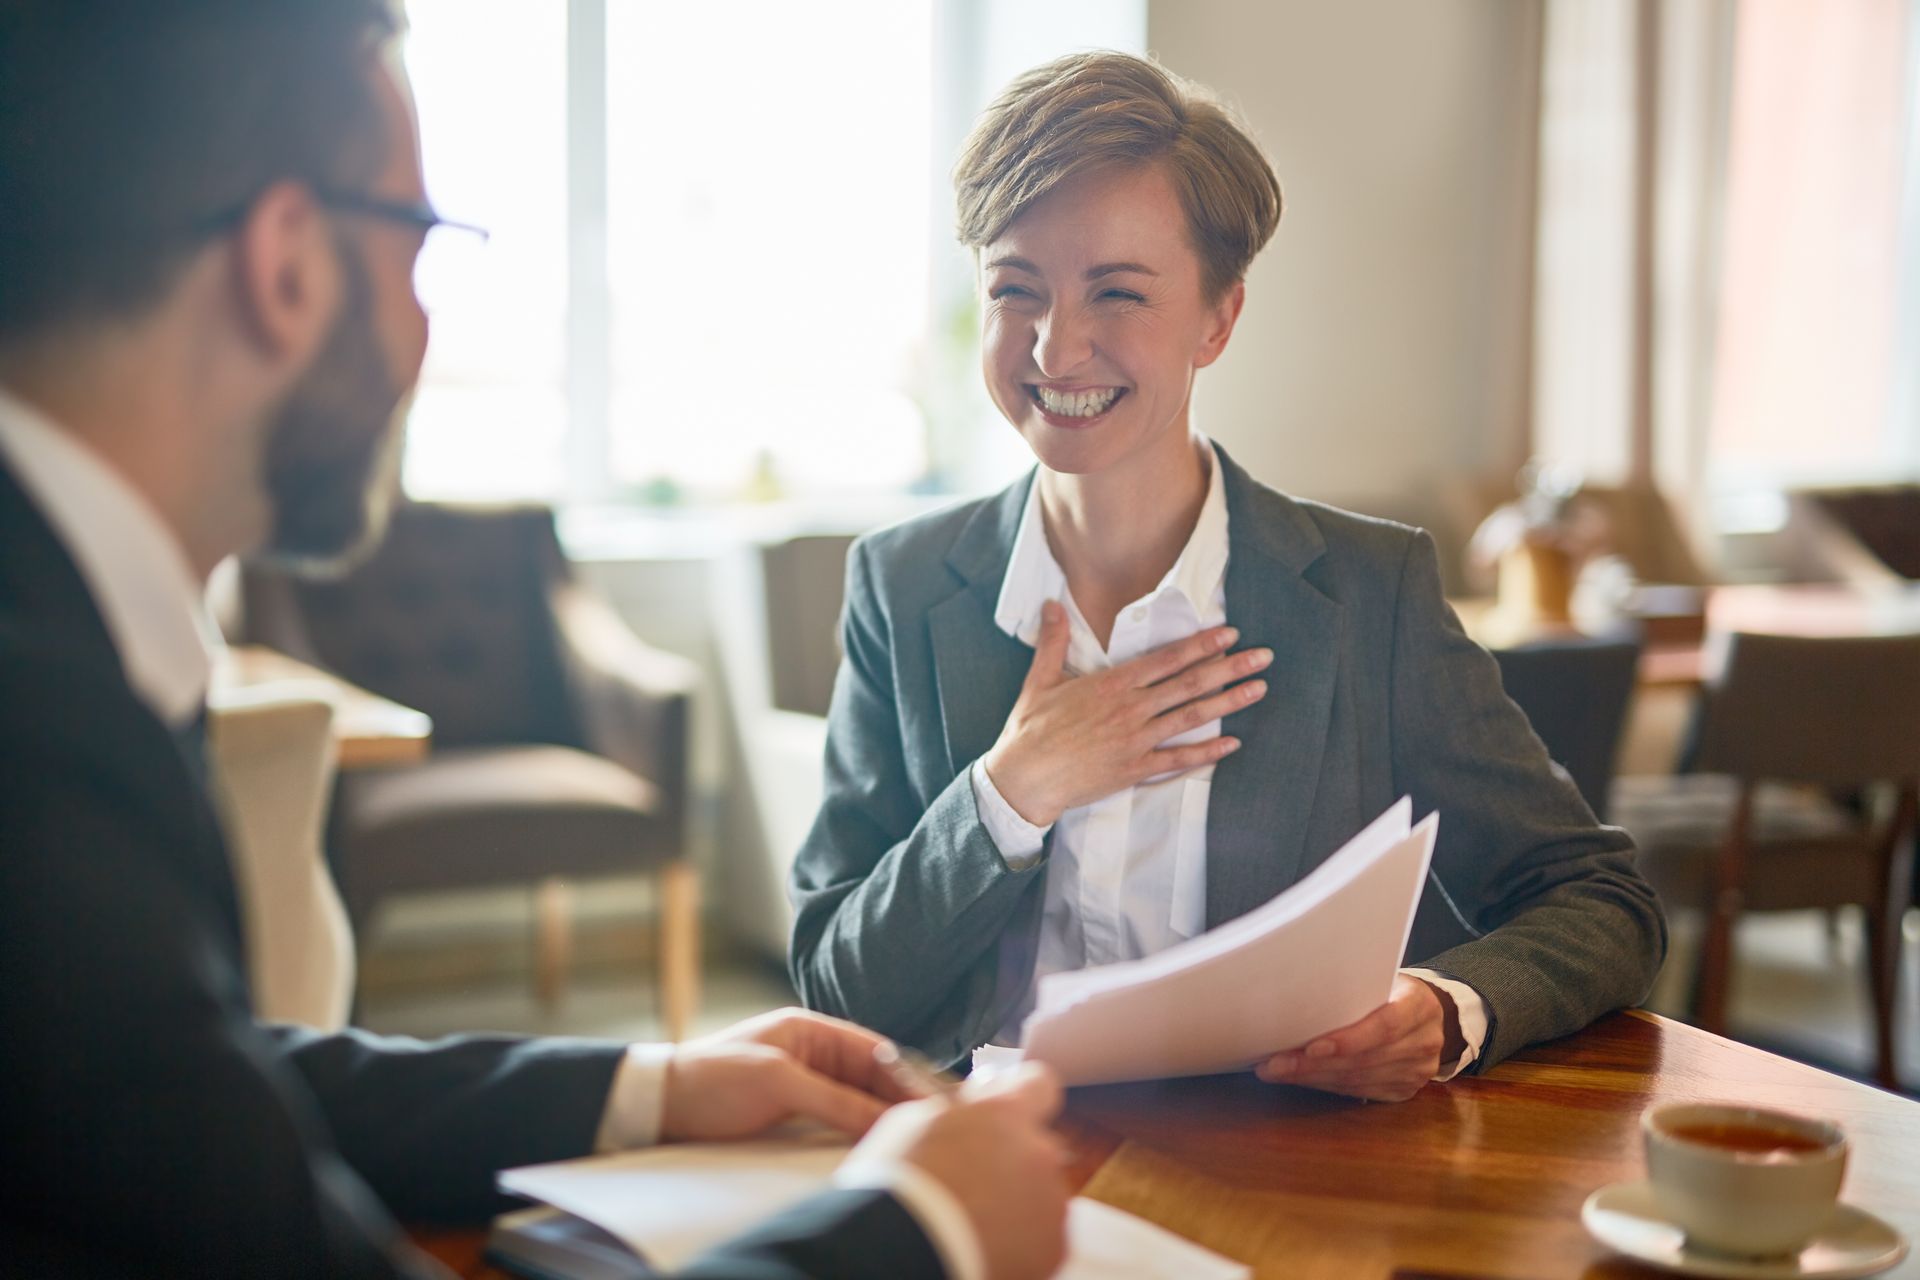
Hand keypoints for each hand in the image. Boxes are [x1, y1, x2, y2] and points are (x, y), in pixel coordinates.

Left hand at [659, 1008, 918, 1141]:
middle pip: (871, 1077)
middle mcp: (812, 1054)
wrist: (660, 1106)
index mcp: (811, 1031)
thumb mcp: (779, 1084)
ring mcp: (803, 1084)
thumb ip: (836, 1099)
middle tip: (930, 1127)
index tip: (934, 1100)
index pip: (874, 1050)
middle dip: (898, 1099)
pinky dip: (856, 1131)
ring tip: (910, 1139)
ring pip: (857, 1100)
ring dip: (879, 1118)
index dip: (906, 1074)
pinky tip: (872, 1146)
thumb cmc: (712, 1080)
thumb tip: (886, 1118)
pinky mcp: (792, 1113)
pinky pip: (836, 1119)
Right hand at [847, 1063, 1070, 1279]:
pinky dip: (1021, 1241)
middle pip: (1036, 1146)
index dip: (1025, 1096)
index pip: (1039, 1084)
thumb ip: (956, 1111)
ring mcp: (1051, 1201)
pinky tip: (985, 1245)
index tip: (1011, 1111)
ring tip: (974, 1221)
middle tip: (972, 1182)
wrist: (901, 1253)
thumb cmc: (896, 1187)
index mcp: (1003, 1113)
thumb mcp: (912, 1125)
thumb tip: (970, 1108)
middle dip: (1012, 1159)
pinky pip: (1043, 1235)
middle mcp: (1038, 1151)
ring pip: (1040, 1193)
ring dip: (1017, 1201)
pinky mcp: (1054, 1246)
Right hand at [981, 600, 1272, 826]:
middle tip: (1263, 657)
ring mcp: (1136, 740)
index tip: (1230, 634)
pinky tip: (1232, 744)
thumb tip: (1052, 604)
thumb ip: (1053, 641)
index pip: (1167, 659)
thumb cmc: (1030, 730)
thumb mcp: (1039, 679)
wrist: (1023, 779)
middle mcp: (1131, 709)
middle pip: (1190, 683)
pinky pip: (1177, 759)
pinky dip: (1206, 752)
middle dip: (1230, 668)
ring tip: (1258, 690)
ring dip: (1228, 703)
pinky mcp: (1134, 769)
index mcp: (1112, 684)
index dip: (1201, 645)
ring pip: (1191, 717)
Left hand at [1253, 974, 1463, 1101]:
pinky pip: (1359, 1092)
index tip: (1311, 1047)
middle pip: (1363, 1059)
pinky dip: (1326, 1086)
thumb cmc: (1392, 988)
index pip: (1384, 1026)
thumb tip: (1297, 992)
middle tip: (1274, 1063)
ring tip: (1276, 1071)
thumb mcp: (1382, 976)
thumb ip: (1355, 985)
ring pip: (1356, 1080)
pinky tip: (1300, 1079)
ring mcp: (1417, 1071)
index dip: (1348, 1040)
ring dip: (1312, 1078)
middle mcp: (1423, 1042)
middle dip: (1313, 1064)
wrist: (1430, 1014)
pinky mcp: (1404, 1090)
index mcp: (1419, 1005)